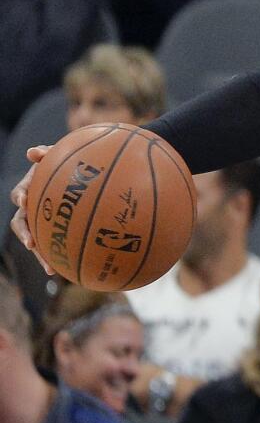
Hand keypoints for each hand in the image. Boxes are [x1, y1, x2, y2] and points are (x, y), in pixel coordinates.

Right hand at [8, 146, 53, 274]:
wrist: (78, 173)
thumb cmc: (65, 162)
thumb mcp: (56, 156)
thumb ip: (46, 153)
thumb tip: (33, 152)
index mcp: (30, 188)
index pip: (19, 193)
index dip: (20, 196)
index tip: (23, 201)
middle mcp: (31, 206)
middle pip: (21, 223)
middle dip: (25, 234)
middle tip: (30, 244)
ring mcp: (39, 220)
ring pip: (34, 239)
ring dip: (39, 254)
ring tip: (49, 267)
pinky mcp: (51, 230)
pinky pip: (50, 245)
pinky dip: (54, 256)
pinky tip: (63, 270)